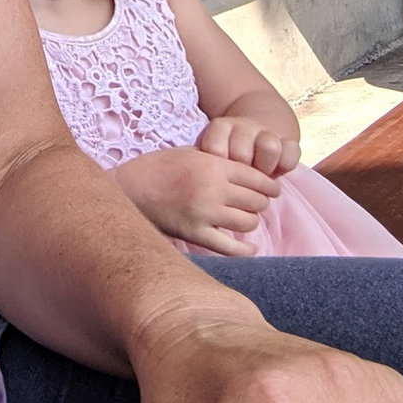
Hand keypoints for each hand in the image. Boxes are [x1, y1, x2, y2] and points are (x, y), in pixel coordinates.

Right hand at [113, 148, 281, 255]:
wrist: (130, 187)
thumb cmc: (160, 166)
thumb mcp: (193, 153)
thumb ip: (221, 162)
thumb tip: (250, 173)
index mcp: (214, 166)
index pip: (257, 178)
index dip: (269, 185)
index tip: (272, 189)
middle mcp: (213, 190)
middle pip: (257, 201)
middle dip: (260, 202)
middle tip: (256, 203)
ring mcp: (205, 214)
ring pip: (248, 222)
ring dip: (250, 220)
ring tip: (243, 217)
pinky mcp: (195, 234)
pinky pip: (230, 248)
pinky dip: (245, 250)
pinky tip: (251, 248)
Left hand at [196, 115, 298, 177]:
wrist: (254, 129)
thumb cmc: (225, 154)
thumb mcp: (209, 155)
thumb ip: (200, 166)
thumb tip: (184, 191)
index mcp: (220, 128)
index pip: (215, 150)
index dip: (216, 170)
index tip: (215, 181)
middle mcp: (244, 126)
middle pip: (242, 153)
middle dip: (240, 174)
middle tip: (238, 187)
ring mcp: (267, 131)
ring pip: (269, 146)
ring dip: (264, 168)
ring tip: (258, 183)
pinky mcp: (287, 140)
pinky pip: (291, 150)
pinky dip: (286, 164)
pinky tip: (278, 173)